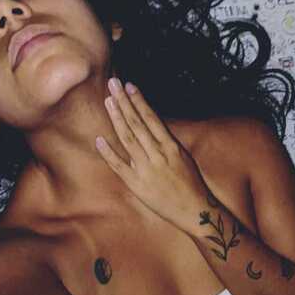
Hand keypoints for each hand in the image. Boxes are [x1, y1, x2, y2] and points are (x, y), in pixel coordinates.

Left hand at [95, 78, 210, 234]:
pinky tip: (99, 139)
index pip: (151, 118)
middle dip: (124, 102)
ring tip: (108, 101)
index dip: (139, 101)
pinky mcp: (137, 185)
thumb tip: (151, 127)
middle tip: (113, 83)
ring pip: (128, 139)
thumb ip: (166, 143)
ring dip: (117, 118)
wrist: (194, 210)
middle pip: (137, 123)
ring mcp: (146, 169)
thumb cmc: (191, 183)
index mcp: (171, 146)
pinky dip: (109, 153)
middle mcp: (158, 154)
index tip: (130, 86)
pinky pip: (119, 166)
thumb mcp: (183, 157)